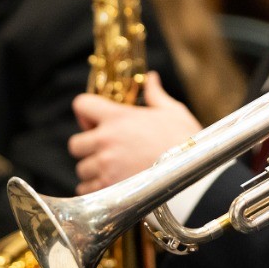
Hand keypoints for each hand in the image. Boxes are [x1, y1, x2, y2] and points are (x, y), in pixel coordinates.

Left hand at [69, 71, 201, 193]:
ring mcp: (105, 166)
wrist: (193, 173)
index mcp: (118, 117)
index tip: (96, 121)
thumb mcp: (173, 112)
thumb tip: (151, 78)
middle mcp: (106, 140)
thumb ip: (155, 94)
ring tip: (113, 170)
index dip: (86, 112)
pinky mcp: (108, 189)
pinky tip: (112, 184)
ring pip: (81, 169)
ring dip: (93, 170)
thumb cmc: (185, 141)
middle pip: (75, 143)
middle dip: (87, 147)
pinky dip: (95, 189)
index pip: (81, 105)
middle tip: (106, 149)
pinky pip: (86, 190)